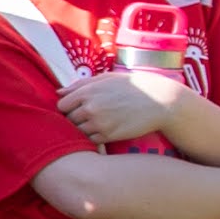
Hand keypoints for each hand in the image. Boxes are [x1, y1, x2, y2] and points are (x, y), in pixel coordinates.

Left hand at [56, 68, 195, 145]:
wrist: (161, 102)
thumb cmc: (133, 87)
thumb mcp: (107, 78)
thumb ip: (81, 85)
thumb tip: (58, 92)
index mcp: (87, 91)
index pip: (61, 105)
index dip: (68, 108)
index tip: (76, 108)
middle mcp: (90, 108)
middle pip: (68, 120)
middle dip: (74, 119)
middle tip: (88, 117)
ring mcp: (99, 123)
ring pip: (78, 132)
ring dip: (83, 130)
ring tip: (97, 124)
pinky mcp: (109, 135)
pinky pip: (91, 140)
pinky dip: (94, 138)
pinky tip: (104, 131)